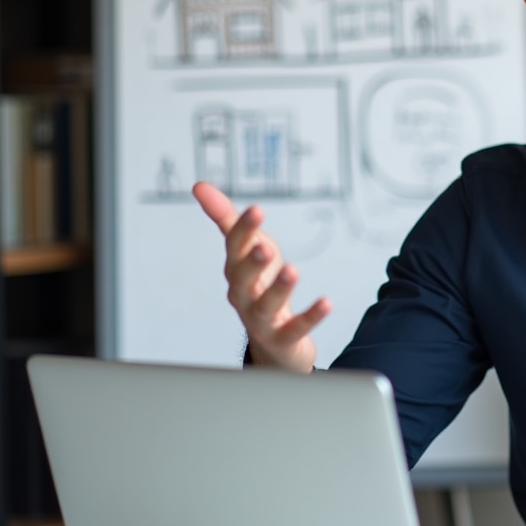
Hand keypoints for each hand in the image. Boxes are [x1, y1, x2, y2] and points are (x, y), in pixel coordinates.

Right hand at [192, 181, 329, 372]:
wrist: (272, 339)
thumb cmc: (259, 286)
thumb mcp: (247, 247)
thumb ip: (226, 218)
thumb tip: (199, 186)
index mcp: (236, 270)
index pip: (235, 247)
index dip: (245, 229)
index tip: (257, 209)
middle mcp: (244, 295)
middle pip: (243, 280)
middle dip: (253, 263)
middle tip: (266, 247)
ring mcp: (261, 319)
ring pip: (266, 306)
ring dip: (278, 289)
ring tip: (293, 271)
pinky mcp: (283, 338)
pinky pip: (296, 328)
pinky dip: (310, 316)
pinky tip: (326, 302)